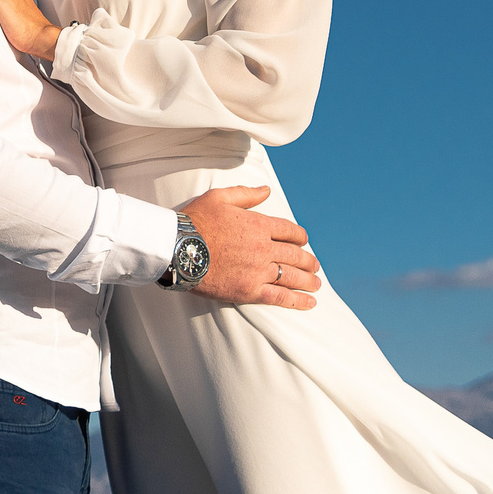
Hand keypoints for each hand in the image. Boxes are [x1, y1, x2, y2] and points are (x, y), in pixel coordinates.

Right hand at [178, 186, 319, 310]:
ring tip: (316, 284)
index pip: (290, 231)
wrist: (176, 248)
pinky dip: (298, 301)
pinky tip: (310, 303)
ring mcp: (258, 270)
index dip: (300, 237)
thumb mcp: (218, 198)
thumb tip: (267, 190)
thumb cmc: (194, 221)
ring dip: (308, 280)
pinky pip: (280, 297)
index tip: (303, 242)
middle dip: (309, 261)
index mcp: (258, 224)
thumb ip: (246, 194)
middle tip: (314, 265)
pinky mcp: (249, 290)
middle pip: (296, 255)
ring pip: (292, 276)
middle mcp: (263, 248)